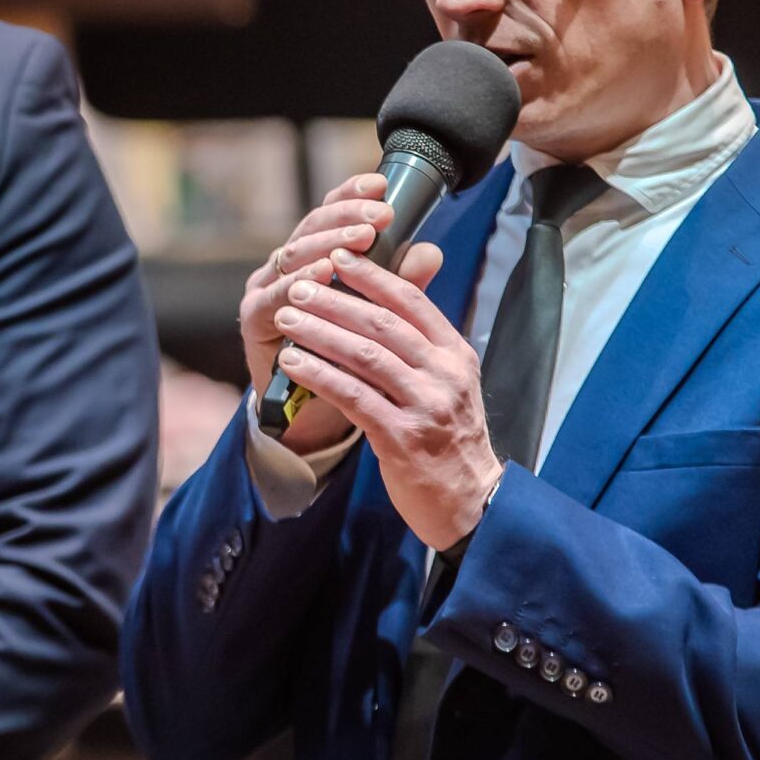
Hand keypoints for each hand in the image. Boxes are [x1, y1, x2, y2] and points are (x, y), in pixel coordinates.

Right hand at [240, 173, 397, 453]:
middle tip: (380, 215)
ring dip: (328, 243)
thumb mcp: (383, 319)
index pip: (331, 215)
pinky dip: (299, 281)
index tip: (381, 184)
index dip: (351, 195)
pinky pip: (276, 295)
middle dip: (347, 217)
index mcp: (314, 256)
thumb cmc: (351, 362)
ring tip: (361, 238)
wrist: (319, 418)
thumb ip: (401, 285)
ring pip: (293, 253)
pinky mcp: (254, 319)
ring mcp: (265, 290)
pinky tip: (324, 271)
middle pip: (312, 227)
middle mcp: (285, 267)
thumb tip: (431, 250)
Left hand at [272, 245, 502, 549]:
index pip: (412, 302)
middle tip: (299, 285)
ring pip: (365, 355)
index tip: (340, 256)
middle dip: (334, 300)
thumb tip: (383, 308)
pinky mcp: (402, 438)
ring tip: (286, 317)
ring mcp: (425, 406)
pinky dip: (318, 374)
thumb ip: (422, 349)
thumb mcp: (450, 386)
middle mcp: (444, 375)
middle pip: (382, 323)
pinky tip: (292, 362)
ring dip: (319, 332)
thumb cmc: (451, 442)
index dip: (373, 276)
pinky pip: (352, 396)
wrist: (473, 503)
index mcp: (456, 355)